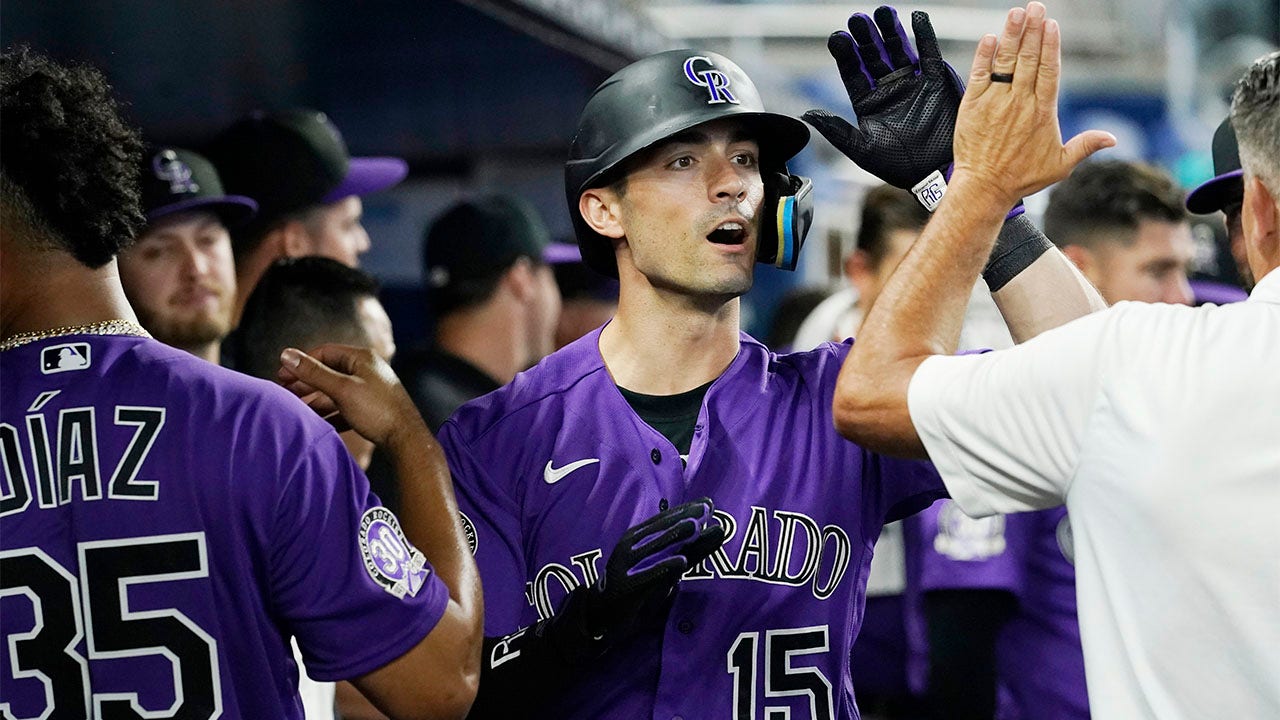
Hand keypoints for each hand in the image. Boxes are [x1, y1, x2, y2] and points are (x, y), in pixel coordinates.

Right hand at [277, 344, 424, 447]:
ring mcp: (371, 391)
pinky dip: (330, 414)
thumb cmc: (377, 411)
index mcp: (362, 359)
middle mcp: (367, 371)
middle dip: (306, 383)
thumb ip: (313, 373)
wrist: (407, 440)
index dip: (302, 363)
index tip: (282, 376)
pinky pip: (345, 409)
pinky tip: (315, 424)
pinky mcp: (372, 410)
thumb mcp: (341, 389)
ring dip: (315, 400)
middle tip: (285, 393)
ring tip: (297, 410)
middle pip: (329, 372)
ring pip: (336, 392)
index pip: (325, 352)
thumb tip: (286, 355)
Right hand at [587, 497, 724, 633]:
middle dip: (684, 517)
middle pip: (661, 530)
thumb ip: (685, 550)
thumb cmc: (635, 584)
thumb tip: (711, 529)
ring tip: (696, 527)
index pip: (664, 520)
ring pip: (655, 548)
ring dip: (675, 536)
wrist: (601, 613)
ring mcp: (627, 566)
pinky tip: (681, 563)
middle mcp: (631, 547)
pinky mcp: (626, 588)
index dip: (686, 510)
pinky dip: (664, 569)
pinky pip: (647, 577)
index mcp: (637, 538)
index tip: (708, 502)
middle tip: (707, 507)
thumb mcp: (663, 564)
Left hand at [802, 6, 963, 189]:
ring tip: (882, 12)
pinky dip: (925, 36)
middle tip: (857, 19)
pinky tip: (917, 18)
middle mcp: (888, 90)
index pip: (853, 73)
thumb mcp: (862, 149)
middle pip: (874, 56)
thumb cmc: (897, 166)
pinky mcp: (935, 83)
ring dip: (890, 31)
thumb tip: (807, 115)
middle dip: (866, 37)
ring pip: (898, 50)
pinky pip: (930, 55)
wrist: (933, 173)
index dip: (846, 55)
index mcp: (869, 104)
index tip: (839, 38)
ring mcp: (911, 84)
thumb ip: (836, 130)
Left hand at [952, 2, 1114, 207]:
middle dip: (1034, 30)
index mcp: (1043, 111)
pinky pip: (980, 75)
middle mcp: (1020, 101)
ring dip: (1012, 35)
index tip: (1052, 25)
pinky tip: (989, 38)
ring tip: (1017, 13)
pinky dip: (984, 56)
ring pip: (1006, 61)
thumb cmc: (1021, 178)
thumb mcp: (1060, 165)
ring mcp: (996, 101)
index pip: (1049, 70)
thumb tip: (1113, 138)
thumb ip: (1085, 146)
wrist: (984, 188)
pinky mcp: (973, 105)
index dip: (1051, 45)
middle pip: (1029, 58)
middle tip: (1036, 6)